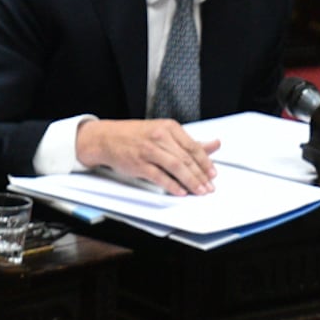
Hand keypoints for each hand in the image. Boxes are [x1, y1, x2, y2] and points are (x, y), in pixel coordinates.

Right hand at [75, 118, 218, 195]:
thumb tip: (213, 145)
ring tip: (199, 190)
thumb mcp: (164, 132)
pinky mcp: (139, 164)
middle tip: (209, 186)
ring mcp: (149, 150)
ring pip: (176, 167)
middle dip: (200, 175)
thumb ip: (188, 141)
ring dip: (190, 181)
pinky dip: (172, 185)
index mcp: (169, 127)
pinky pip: (159, 176)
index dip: (206, 162)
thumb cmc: (136, 135)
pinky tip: (180, 191)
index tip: (213, 173)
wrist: (107, 138)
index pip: (193, 146)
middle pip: (186, 158)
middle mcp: (160, 137)